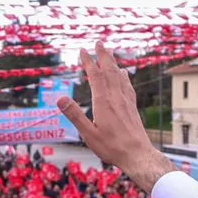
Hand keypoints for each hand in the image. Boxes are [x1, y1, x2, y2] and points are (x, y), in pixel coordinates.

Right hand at [58, 46, 174, 190]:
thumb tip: (59, 99)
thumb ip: (74, 115)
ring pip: (119, 76)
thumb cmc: (111, 147)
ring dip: (113, 62)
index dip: (88, 62)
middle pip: (109, 71)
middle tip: (99, 42)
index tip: (82, 50)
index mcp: (103, 102)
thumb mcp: (88, 134)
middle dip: (103, 55)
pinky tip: (124, 73)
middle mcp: (116, 97)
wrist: (137, 155)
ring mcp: (126, 101)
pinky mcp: (132, 107)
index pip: (94, 76)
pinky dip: (123, 75)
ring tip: (110, 53)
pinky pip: (127, 85)